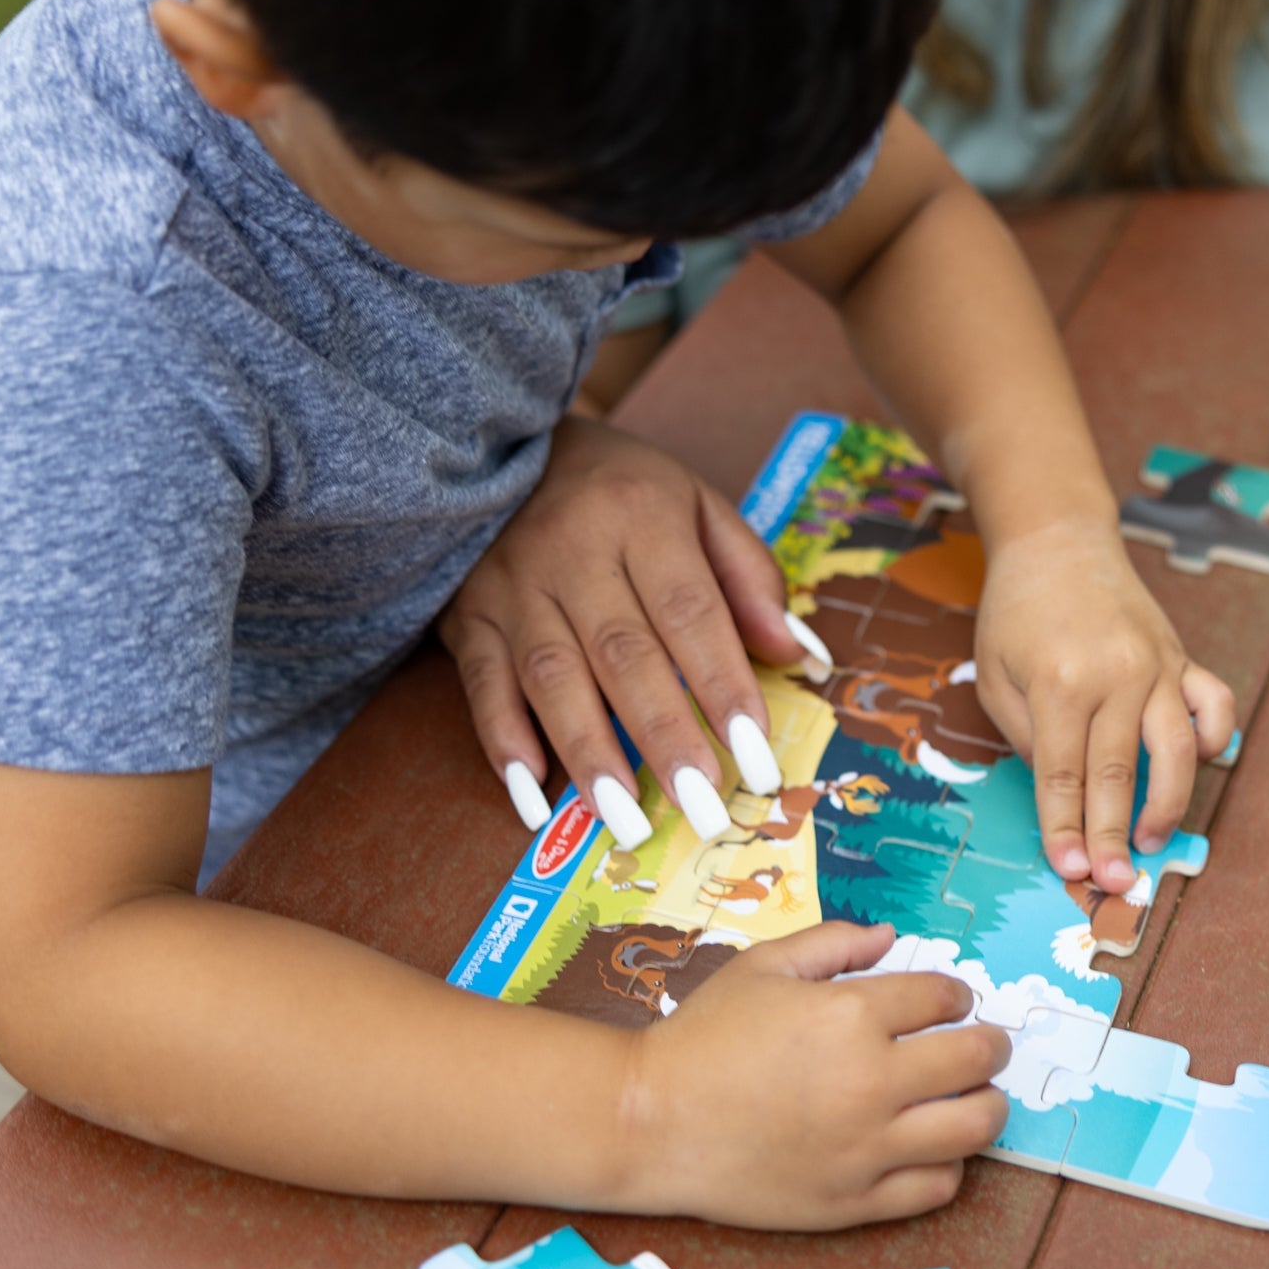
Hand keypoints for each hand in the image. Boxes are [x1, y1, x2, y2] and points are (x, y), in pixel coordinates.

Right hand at [439, 418, 804, 834]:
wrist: (500, 448)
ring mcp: (511, 585)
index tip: (756, 757)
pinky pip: (482, 686)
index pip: (691, 613)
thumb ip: (749, 579)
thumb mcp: (696, 505)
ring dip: (590, 754)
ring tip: (627, 820)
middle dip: (665, 737)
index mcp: (642, 516)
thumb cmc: (620, 490)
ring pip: (552, 678)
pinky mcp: (468, 616)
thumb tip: (800, 656)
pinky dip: (505, 742)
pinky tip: (534, 795)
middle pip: (624, 654)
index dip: (723, 687)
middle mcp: (573, 550)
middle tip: (703, 808)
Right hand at [619, 922, 1009, 1227]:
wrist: (651, 1122)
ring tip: (972, 1096)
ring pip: (974, 1127)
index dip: (954, 995)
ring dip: (986, 1105)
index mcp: (850, 1015)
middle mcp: (870, 1081)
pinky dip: (948, 1164)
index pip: (944, 998)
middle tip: (983, 1044)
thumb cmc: (704, 1036)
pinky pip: (937, 1187)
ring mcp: (867, 1147)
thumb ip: (834, 942)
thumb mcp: (764, 966)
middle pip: (976, 1059)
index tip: (949, 1003)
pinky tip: (930, 1146)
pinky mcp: (855, 1201)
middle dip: (990, 1044)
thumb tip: (891, 936)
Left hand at [971, 519, 1235, 894]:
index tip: (1069, 869)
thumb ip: (1030, 738)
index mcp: (1060, 680)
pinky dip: (1215, 740)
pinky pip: (1215, 705)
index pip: (1064, 774)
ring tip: (1154, 842)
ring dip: (1169, 804)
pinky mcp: (1182, 656)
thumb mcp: (997, 675)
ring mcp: (1157, 664)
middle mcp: (1117, 674)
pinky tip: (1199, 767)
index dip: (1066, 828)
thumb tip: (1063, 796)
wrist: (1057, 541)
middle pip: (1119, 773)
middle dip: (1114, 834)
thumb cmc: (1018, 612)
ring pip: (1178, 750)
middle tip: (1116, 882)